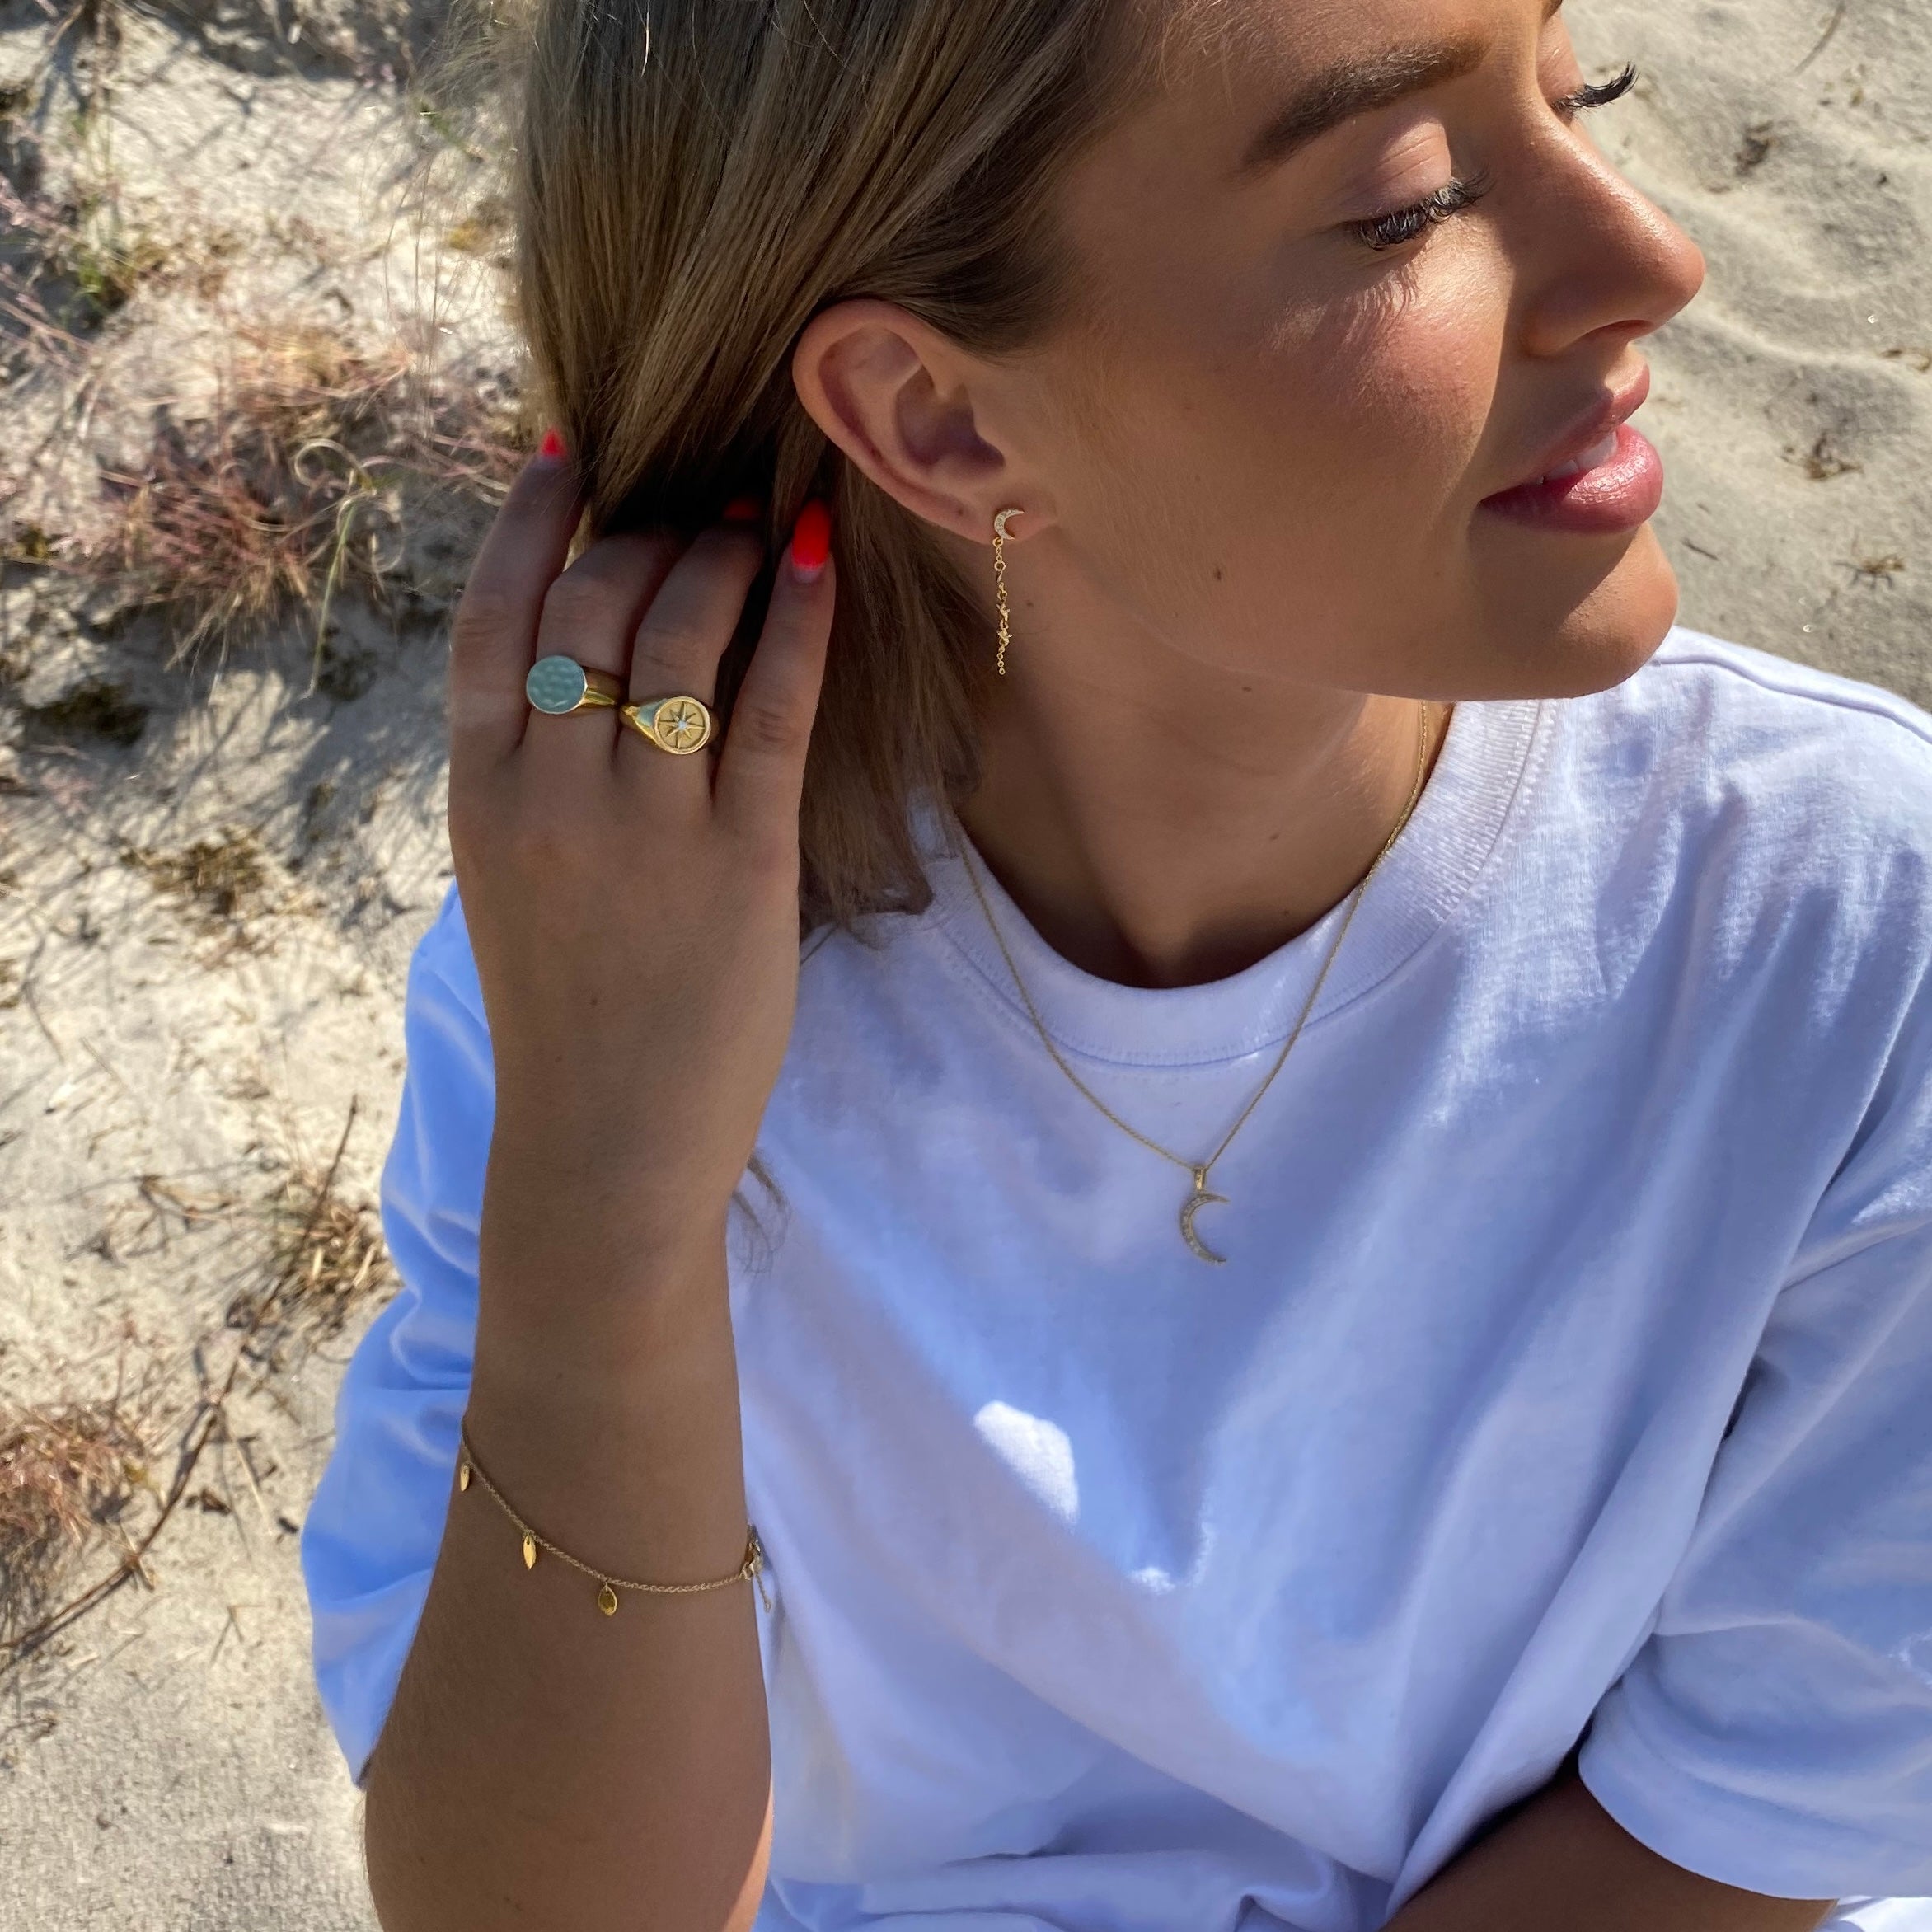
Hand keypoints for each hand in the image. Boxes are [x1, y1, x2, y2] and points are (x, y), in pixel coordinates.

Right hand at [446, 447, 832, 1331]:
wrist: (605, 1143)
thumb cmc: (567, 1013)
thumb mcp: (512, 880)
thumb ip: (533, 772)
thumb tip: (587, 658)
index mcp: (480, 791)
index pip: (494, 615)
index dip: (529, 519)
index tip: (570, 445)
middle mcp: (550, 790)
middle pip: (596, 607)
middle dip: (654, 534)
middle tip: (706, 503)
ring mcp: (643, 826)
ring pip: (682, 639)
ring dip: (725, 560)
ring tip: (762, 524)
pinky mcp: (738, 862)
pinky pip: (770, 710)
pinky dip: (798, 625)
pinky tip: (820, 566)